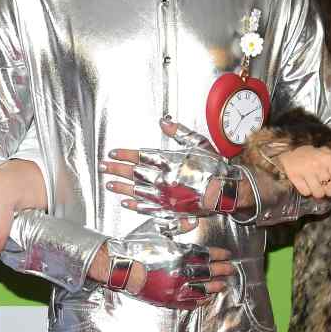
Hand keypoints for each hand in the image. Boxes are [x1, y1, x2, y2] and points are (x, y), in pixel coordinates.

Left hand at [101, 119, 237, 232]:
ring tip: (109, 184)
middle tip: (103, 167)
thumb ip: (180, 132)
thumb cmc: (216, 168)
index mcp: (169, 162)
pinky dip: (135, 205)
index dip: (124, 155)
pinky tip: (125, 203)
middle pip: (134, 173)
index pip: (140, 157)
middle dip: (116, 169)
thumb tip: (164, 122)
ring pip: (137, 190)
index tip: (113, 153)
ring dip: (121, 187)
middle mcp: (164, 179)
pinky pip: (148, 208)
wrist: (227, 192)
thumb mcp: (199, 144)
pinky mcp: (170, 209)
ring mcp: (165, 196)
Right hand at [109, 226, 233, 307]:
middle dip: (221, 270)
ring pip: (200, 288)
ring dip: (213, 287)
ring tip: (222, 286)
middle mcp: (180, 271)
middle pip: (207, 271)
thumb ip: (177, 226)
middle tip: (231, 270)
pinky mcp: (165, 299)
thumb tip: (193, 221)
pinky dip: (197, 302)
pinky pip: (186, 303)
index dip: (218, 255)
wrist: (117, 264)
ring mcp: (173, 287)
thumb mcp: (156, 229)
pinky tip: (204, 300)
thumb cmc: (135, 245)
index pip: (205, 254)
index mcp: (179, 252)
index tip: (227, 255)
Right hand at [276, 145, 330, 198]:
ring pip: (319, 194)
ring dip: (318, 192)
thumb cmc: (315, 155)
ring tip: (315, 185)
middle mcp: (318, 165)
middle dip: (328, 189)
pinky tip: (306, 183)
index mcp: (329, 158)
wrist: (290, 151)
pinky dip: (307, 191)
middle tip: (323, 183)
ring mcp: (306, 171)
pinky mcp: (295, 177)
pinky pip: (306, 193)